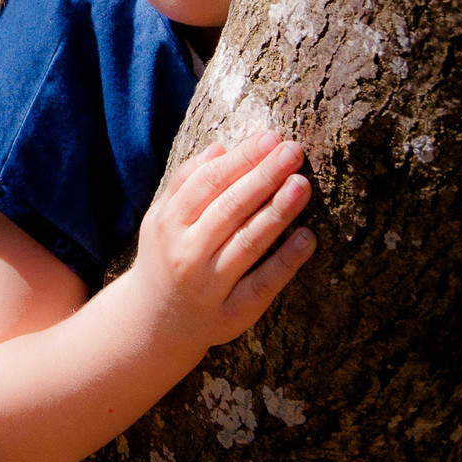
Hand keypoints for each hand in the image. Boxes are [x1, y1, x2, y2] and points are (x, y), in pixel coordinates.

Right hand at [128, 128, 314, 356]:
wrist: (154, 322)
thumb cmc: (167, 255)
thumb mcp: (163, 217)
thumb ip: (187, 182)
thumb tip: (221, 147)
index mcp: (168, 223)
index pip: (208, 182)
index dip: (241, 158)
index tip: (270, 138)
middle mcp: (186, 253)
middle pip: (230, 208)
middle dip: (264, 176)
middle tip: (293, 151)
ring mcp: (209, 286)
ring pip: (248, 243)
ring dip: (278, 211)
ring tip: (302, 185)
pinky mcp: (232, 315)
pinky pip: (263, 285)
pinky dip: (286, 261)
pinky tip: (308, 237)